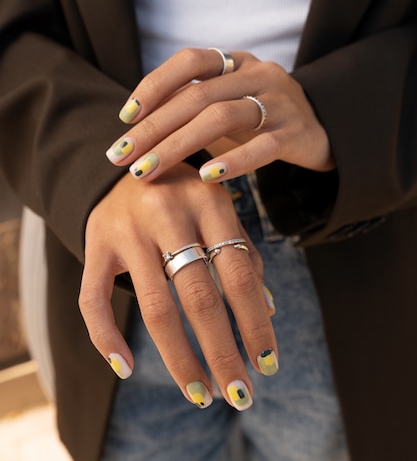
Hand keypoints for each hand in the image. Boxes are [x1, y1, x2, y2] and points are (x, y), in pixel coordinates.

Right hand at [79, 163, 277, 409]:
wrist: (127, 162)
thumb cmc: (184, 192)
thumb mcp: (219, 207)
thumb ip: (242, 250)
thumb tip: (268, 309)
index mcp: (209, 201)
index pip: (239, 275)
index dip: (256, 324)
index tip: (268, 364)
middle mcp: (168, 213)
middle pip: (200, 298)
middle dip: (223, 353)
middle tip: (240, 395)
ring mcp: (128, 229)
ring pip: (155, 307)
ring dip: (180, 359)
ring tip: (200, 394)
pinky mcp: (96, 242)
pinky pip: (94, 299)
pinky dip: (107, 338)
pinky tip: (127, 368)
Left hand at [105, 48, 334, 182]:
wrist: (324, 127)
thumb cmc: (262, 118)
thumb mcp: (228, 102)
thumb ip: (192, 105)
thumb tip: (137, 126)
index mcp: (237, 62)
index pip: (190, 60)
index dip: (154, 85)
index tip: (125, 117)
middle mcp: (257, 74)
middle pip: (198, 95)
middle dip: (154, 127)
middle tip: (122, 155)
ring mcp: (280, 102)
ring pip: (222, 117)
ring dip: (178, 146)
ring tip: (148, 172)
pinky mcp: (296, 133)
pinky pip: (262, 147)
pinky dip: (232, 161)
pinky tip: (205, 177)